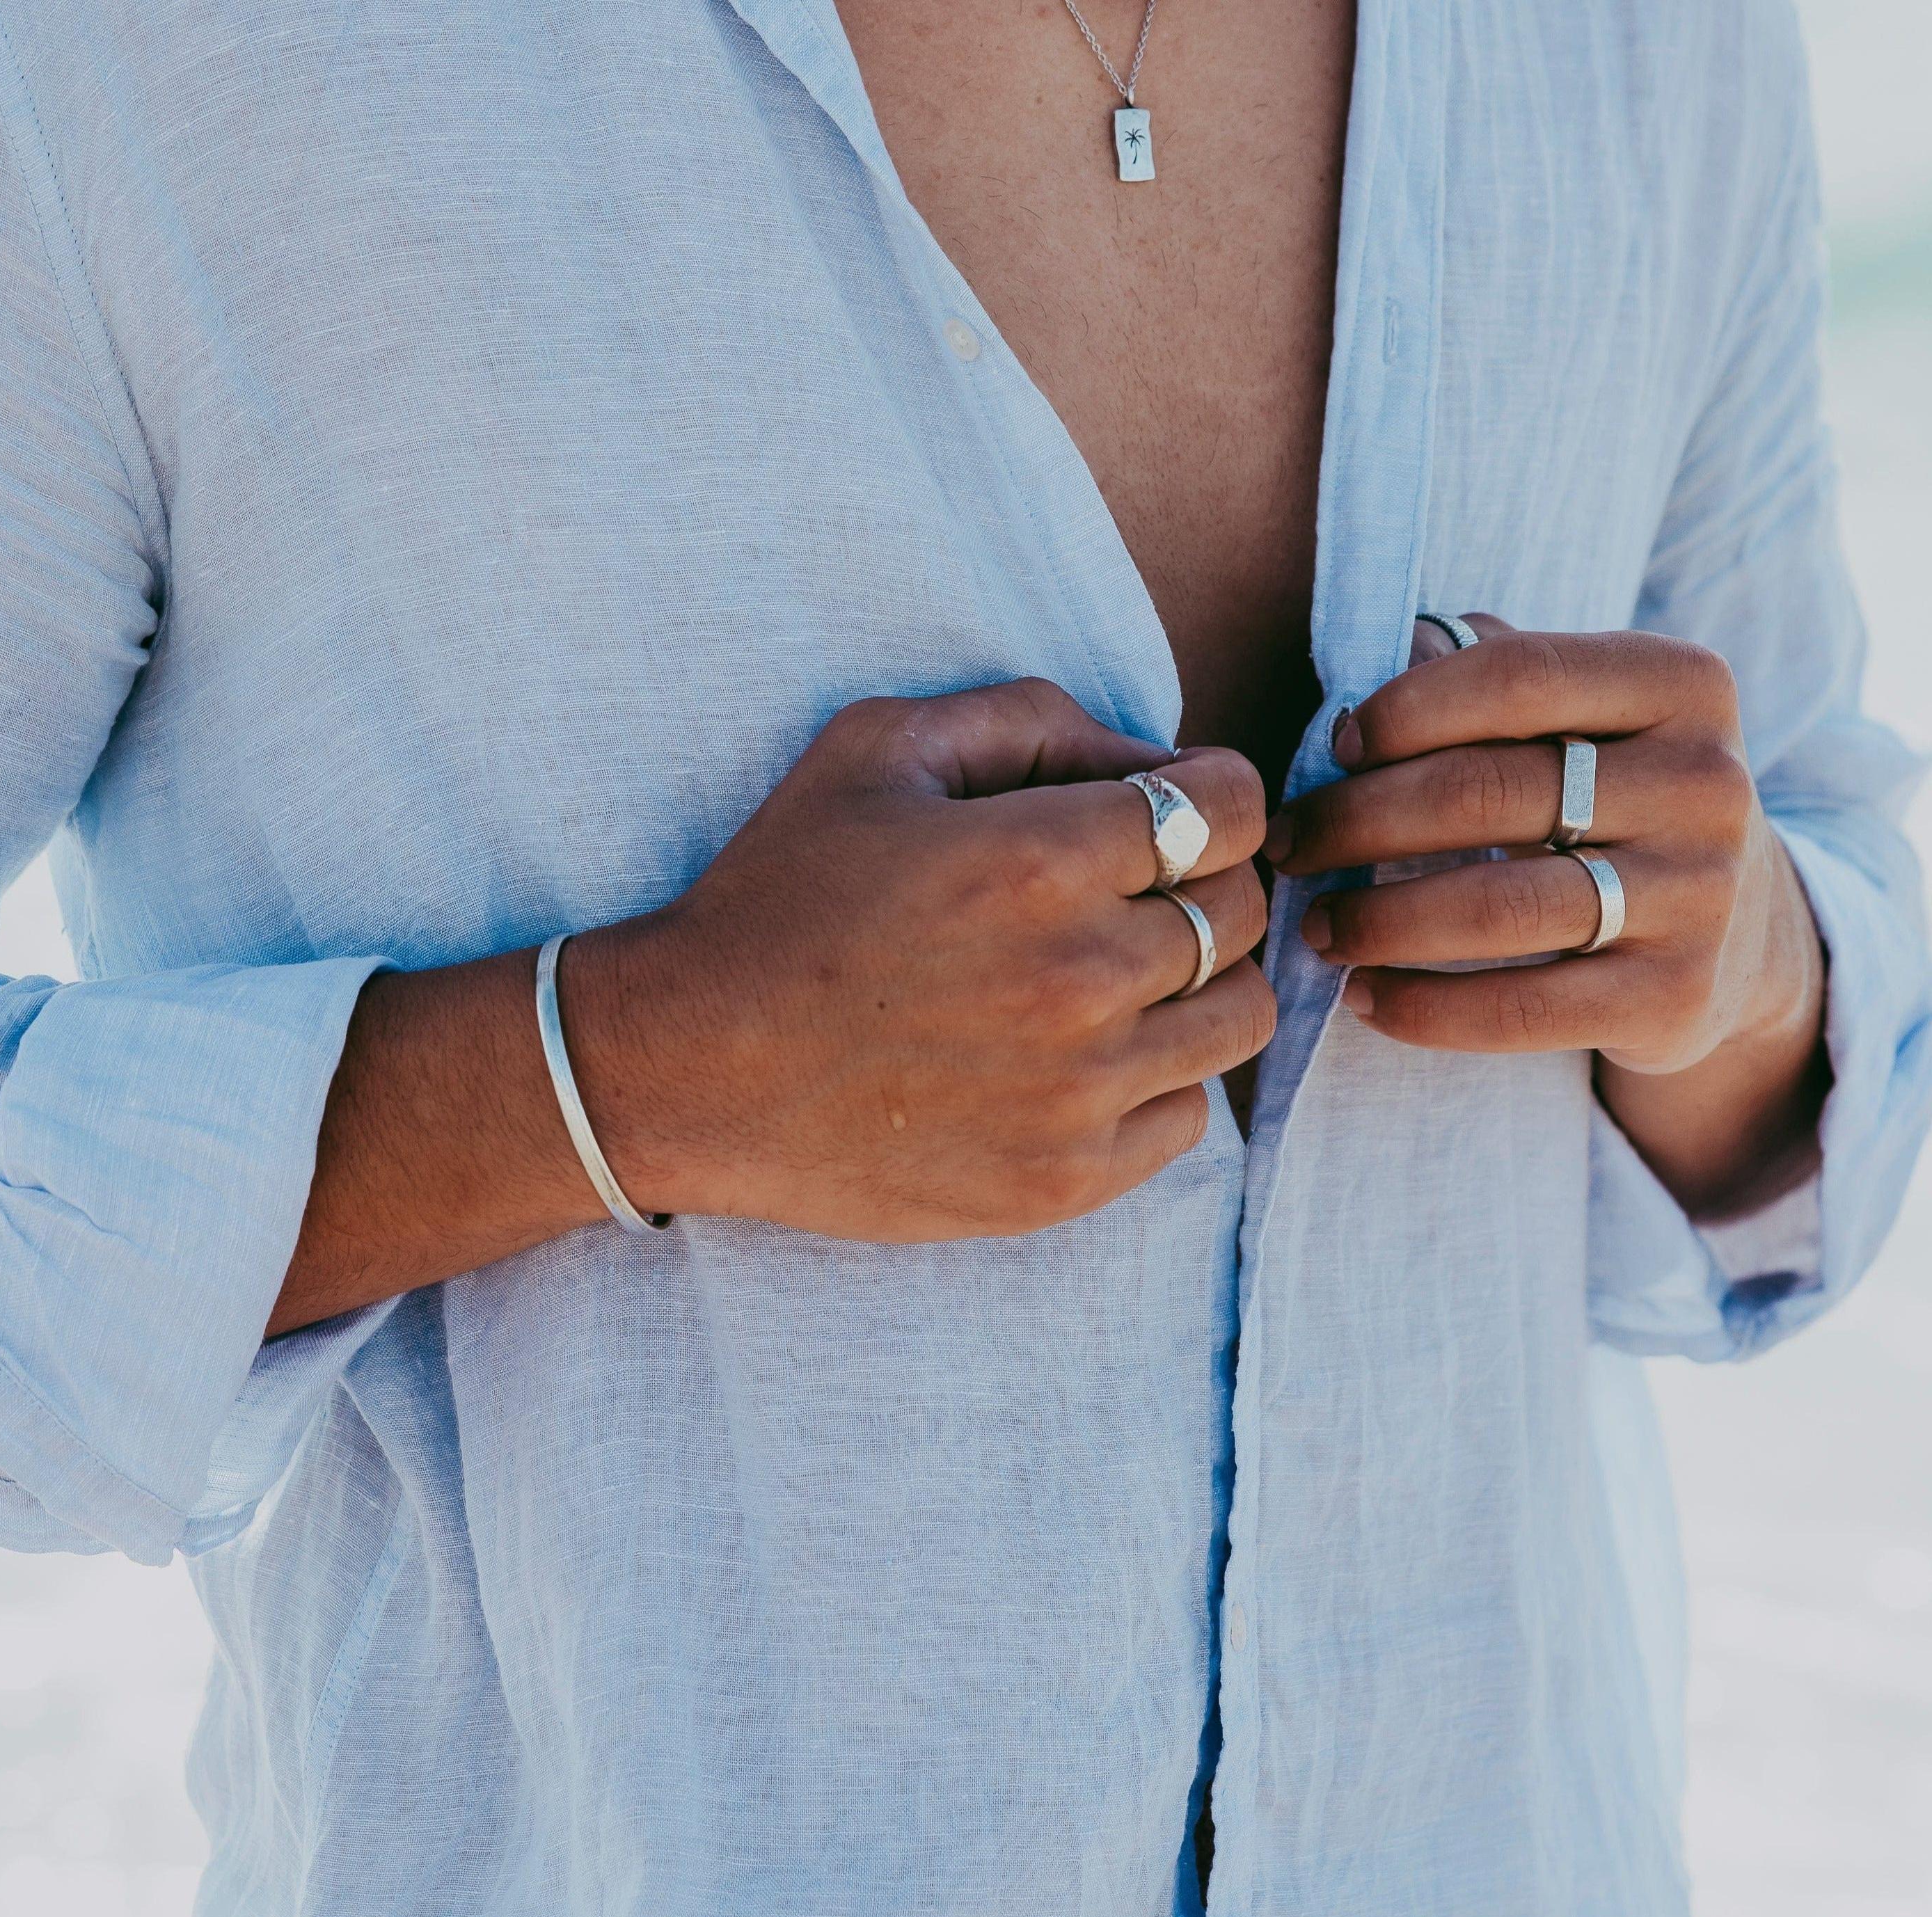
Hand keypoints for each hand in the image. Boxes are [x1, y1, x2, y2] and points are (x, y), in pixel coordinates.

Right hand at [565, 681, 1273, 1239]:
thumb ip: (1031, 719)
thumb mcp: (880, 751)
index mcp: (1043, 858)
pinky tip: (1081, 1056)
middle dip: (1203, 881)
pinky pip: (1191, 1116)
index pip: (1236, 807)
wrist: (690, 1068)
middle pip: (1244, 909)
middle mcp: (1081, 978)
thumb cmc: (781, 897)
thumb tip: (1151, 758)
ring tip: (1120, 976)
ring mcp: (1078, 1092)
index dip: (1212, 794)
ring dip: (1199, 984)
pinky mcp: (1063, 1180)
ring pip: (1241, 1016)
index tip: (1167, 812)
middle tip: (1128, 891)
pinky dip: (1158, 1079)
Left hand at [1261, 622, 1823, 1077]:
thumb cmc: (1610, 800)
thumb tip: (1373, 656)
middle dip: (1358, 821)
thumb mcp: (1581, 717)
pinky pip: (1521, 1008)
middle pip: (1486, 793)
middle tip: (1290, 846)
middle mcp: (1705, 782)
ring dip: (1377, 922)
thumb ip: (1487, 669)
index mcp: (1680, 684)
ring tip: (1315, 929)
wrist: (1739, 936)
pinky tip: (1364, 998)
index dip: (1405, 709)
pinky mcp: (1675, 996)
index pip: (1516, 674)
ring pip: (1497, 908)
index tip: (1332, 748)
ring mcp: (1700, 894)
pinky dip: (1424, 1007)